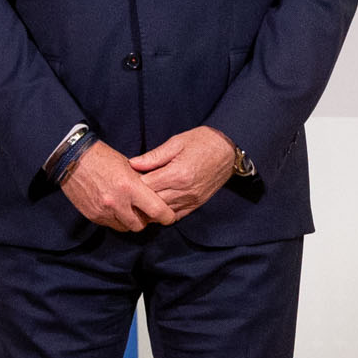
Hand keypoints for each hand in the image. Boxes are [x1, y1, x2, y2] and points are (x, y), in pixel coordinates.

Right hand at [59, 140, 174, 232]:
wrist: (71, 159)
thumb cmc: (102, 158)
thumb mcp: (128, 166)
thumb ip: (142, 183)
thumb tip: (156, 196)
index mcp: (130, 186)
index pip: (157, 211)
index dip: (166, 217)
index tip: (169, 216)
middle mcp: (117, 202)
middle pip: (140, 225)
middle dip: (145, 220)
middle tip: (145, 212)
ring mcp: (103, 211)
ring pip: (125, 228)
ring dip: (129, 221)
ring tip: (128, 209)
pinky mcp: (92, 215)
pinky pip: (110, 224)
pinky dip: (115, 219)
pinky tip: (113, 207)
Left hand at [126, 126, 240, 222]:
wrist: (229, 150)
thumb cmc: (202, 142)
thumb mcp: (176, 142)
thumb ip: (153, 156)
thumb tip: (132, 164)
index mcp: (178, 174)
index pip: (146, 186)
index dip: (134, 183)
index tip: (128, 177)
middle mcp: (185, 190)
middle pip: (152, 202)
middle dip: (139, 197)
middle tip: (130, 189)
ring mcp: (192, 199)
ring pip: (163, 212)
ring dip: (151, 206)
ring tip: (141, 197)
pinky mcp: (197, 204)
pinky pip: (176, 215)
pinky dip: (164, 212)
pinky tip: (157, 204)